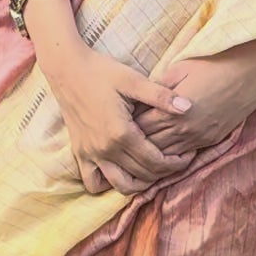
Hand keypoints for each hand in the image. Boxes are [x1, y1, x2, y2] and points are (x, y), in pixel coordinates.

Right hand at [38, 39, 196, 198]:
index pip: (155, 161)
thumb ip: (161, 96)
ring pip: (120, 186)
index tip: (188, 156)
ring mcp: (90, 154)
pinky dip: (109, 183)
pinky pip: (93, 182)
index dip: (176, 163)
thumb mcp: (133, 80)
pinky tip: (122, 170)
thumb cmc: (101, 71)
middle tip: (177, 161)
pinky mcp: (79, 153)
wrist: (67, 69)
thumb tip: (188, 107)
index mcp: (121, 134)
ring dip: (140, 184)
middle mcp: (105, 150)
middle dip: (164, 172)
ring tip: (152, 170)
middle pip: (142, 176)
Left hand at [136, 31, 255, 160]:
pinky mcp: (213, 140)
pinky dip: (173, 154)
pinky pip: (186, 154)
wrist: (252, 69)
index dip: (127, 126)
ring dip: (154, 152)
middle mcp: (186, 130)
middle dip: (136, 142)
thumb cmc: (215, 62)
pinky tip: (164, 149)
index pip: (140, 128)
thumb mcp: (180, 68)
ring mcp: (201, 137)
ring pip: (168, 156)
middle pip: (151, 145)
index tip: (118, 120)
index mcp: (174, 112)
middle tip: (124, 137)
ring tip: (140, 146)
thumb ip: (158, 87)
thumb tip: (141, 99)